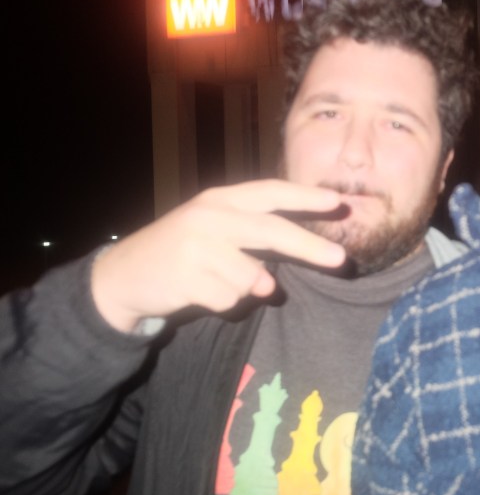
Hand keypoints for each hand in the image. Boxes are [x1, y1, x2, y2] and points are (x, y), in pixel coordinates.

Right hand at [91, 180, 345, 332]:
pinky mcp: (185, 277)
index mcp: (221, 198)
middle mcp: (209, 216)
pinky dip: (224, 301)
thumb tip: (307, 247)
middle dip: (309, 246)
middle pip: (271, 232)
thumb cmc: (184, 250)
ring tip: (219, 280)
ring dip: (247, 287)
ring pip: (252, 277)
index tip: (337, 201)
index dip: (304, 197)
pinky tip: (200, 291)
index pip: (270, 192)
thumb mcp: (217, 227)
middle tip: (341, 259)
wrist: (124, 276)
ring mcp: (195, 246)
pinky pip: (230, 298)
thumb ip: (257, 232)